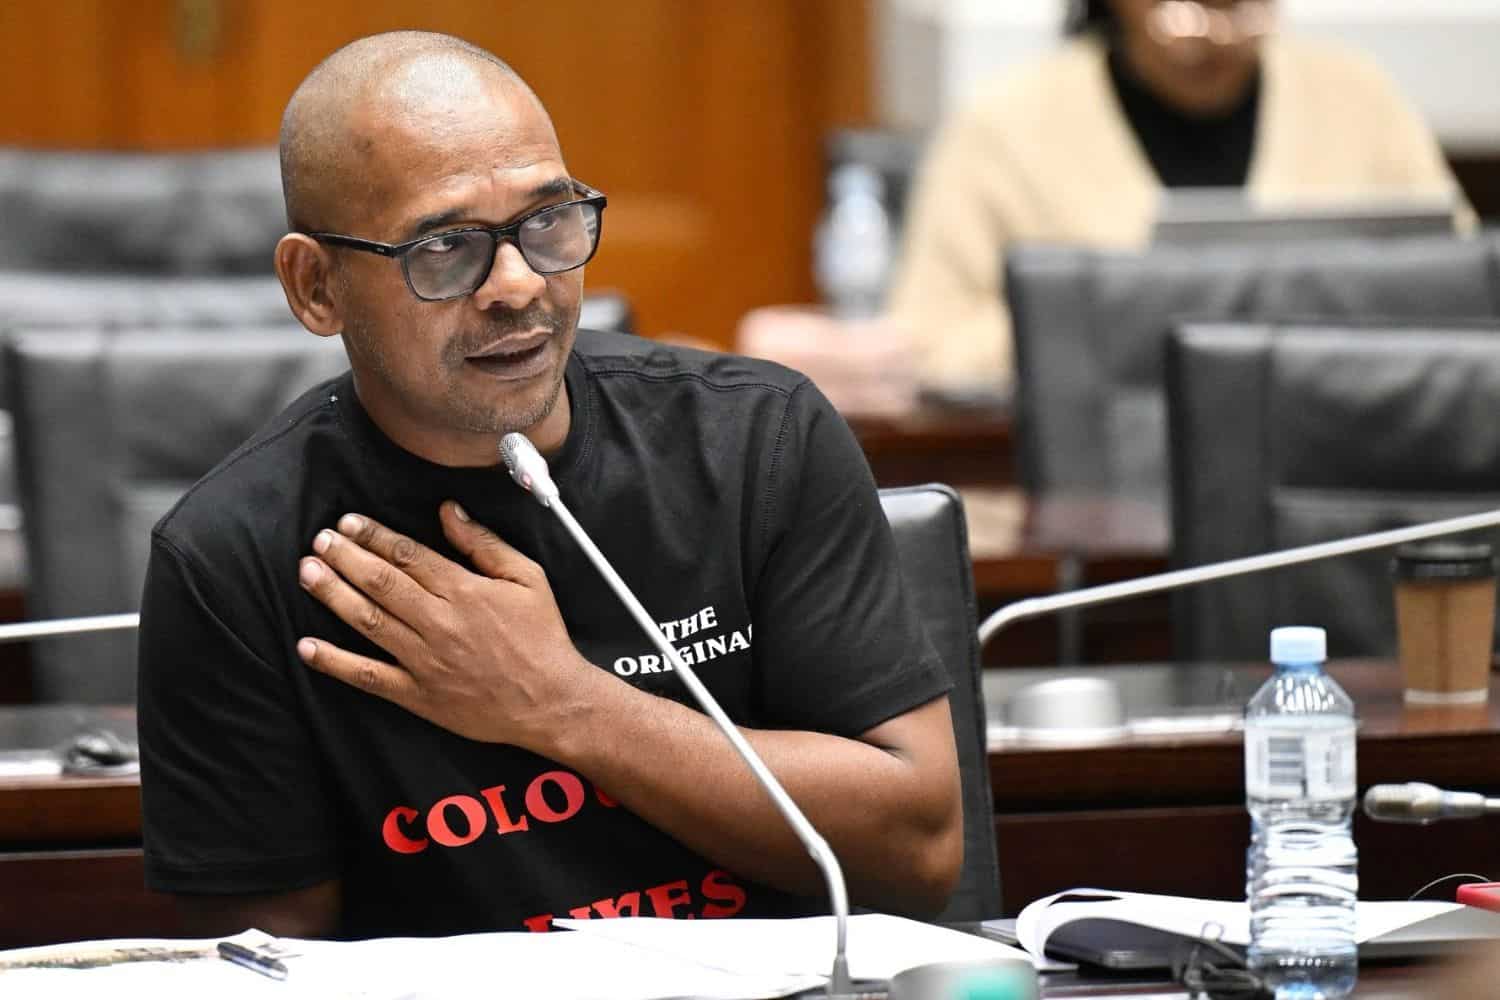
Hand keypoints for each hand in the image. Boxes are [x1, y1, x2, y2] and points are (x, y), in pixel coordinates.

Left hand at [295, 501, 596, 749]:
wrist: (550, 701)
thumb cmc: (542, 637)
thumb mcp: (528, 578)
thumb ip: (484, 544)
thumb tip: (449, 512)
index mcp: (464, 591)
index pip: (407, 554)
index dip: (373, 535)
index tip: (348, 522)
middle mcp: (438, 622)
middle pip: (380, 582)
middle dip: (344, 557)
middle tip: (319, 540)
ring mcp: (424, 660)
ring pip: (368, 620)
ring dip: (333, 594)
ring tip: (308, 572)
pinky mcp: (418, 695)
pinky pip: (369, 676)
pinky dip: (335, 662)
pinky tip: (307, 646)